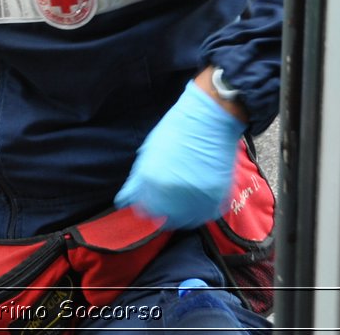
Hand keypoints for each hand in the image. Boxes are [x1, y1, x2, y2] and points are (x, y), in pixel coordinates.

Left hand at [114, 78, 244, 228]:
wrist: (209, 119)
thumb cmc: (176, 130)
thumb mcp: (149, 152)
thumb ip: (136, 180)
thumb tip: (123, 200)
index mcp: (151, 179)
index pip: (144, 208)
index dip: (147, 205)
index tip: (152, 200)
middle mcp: (172, 192)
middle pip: (165, 218)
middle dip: (165, 211)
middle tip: (170, 199)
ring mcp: (196, 197)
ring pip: (187, 220)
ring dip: (184, 215)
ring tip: (185, 199)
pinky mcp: (216, 197)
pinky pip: (206, 214)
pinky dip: (202, 210)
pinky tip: (199, 198)